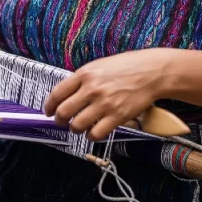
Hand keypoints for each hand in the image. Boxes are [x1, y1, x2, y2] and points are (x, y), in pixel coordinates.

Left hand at [43, 48, 173, 140]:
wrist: (152, 72)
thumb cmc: (126, 67)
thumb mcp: (99, 65)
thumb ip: (82, 79)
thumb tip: (66, 94)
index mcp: (85, 74)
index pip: (57, 94)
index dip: (49, 106)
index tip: (49, 111)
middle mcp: (92, 89)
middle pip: (64, 112)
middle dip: (59, 120)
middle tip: (62, 122)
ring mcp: (104, 104)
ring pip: (77, 125)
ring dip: (75, 129)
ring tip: (79, 126)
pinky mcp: (117, 116)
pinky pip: (96, 134)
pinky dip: (91, 136)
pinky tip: (93, 131)